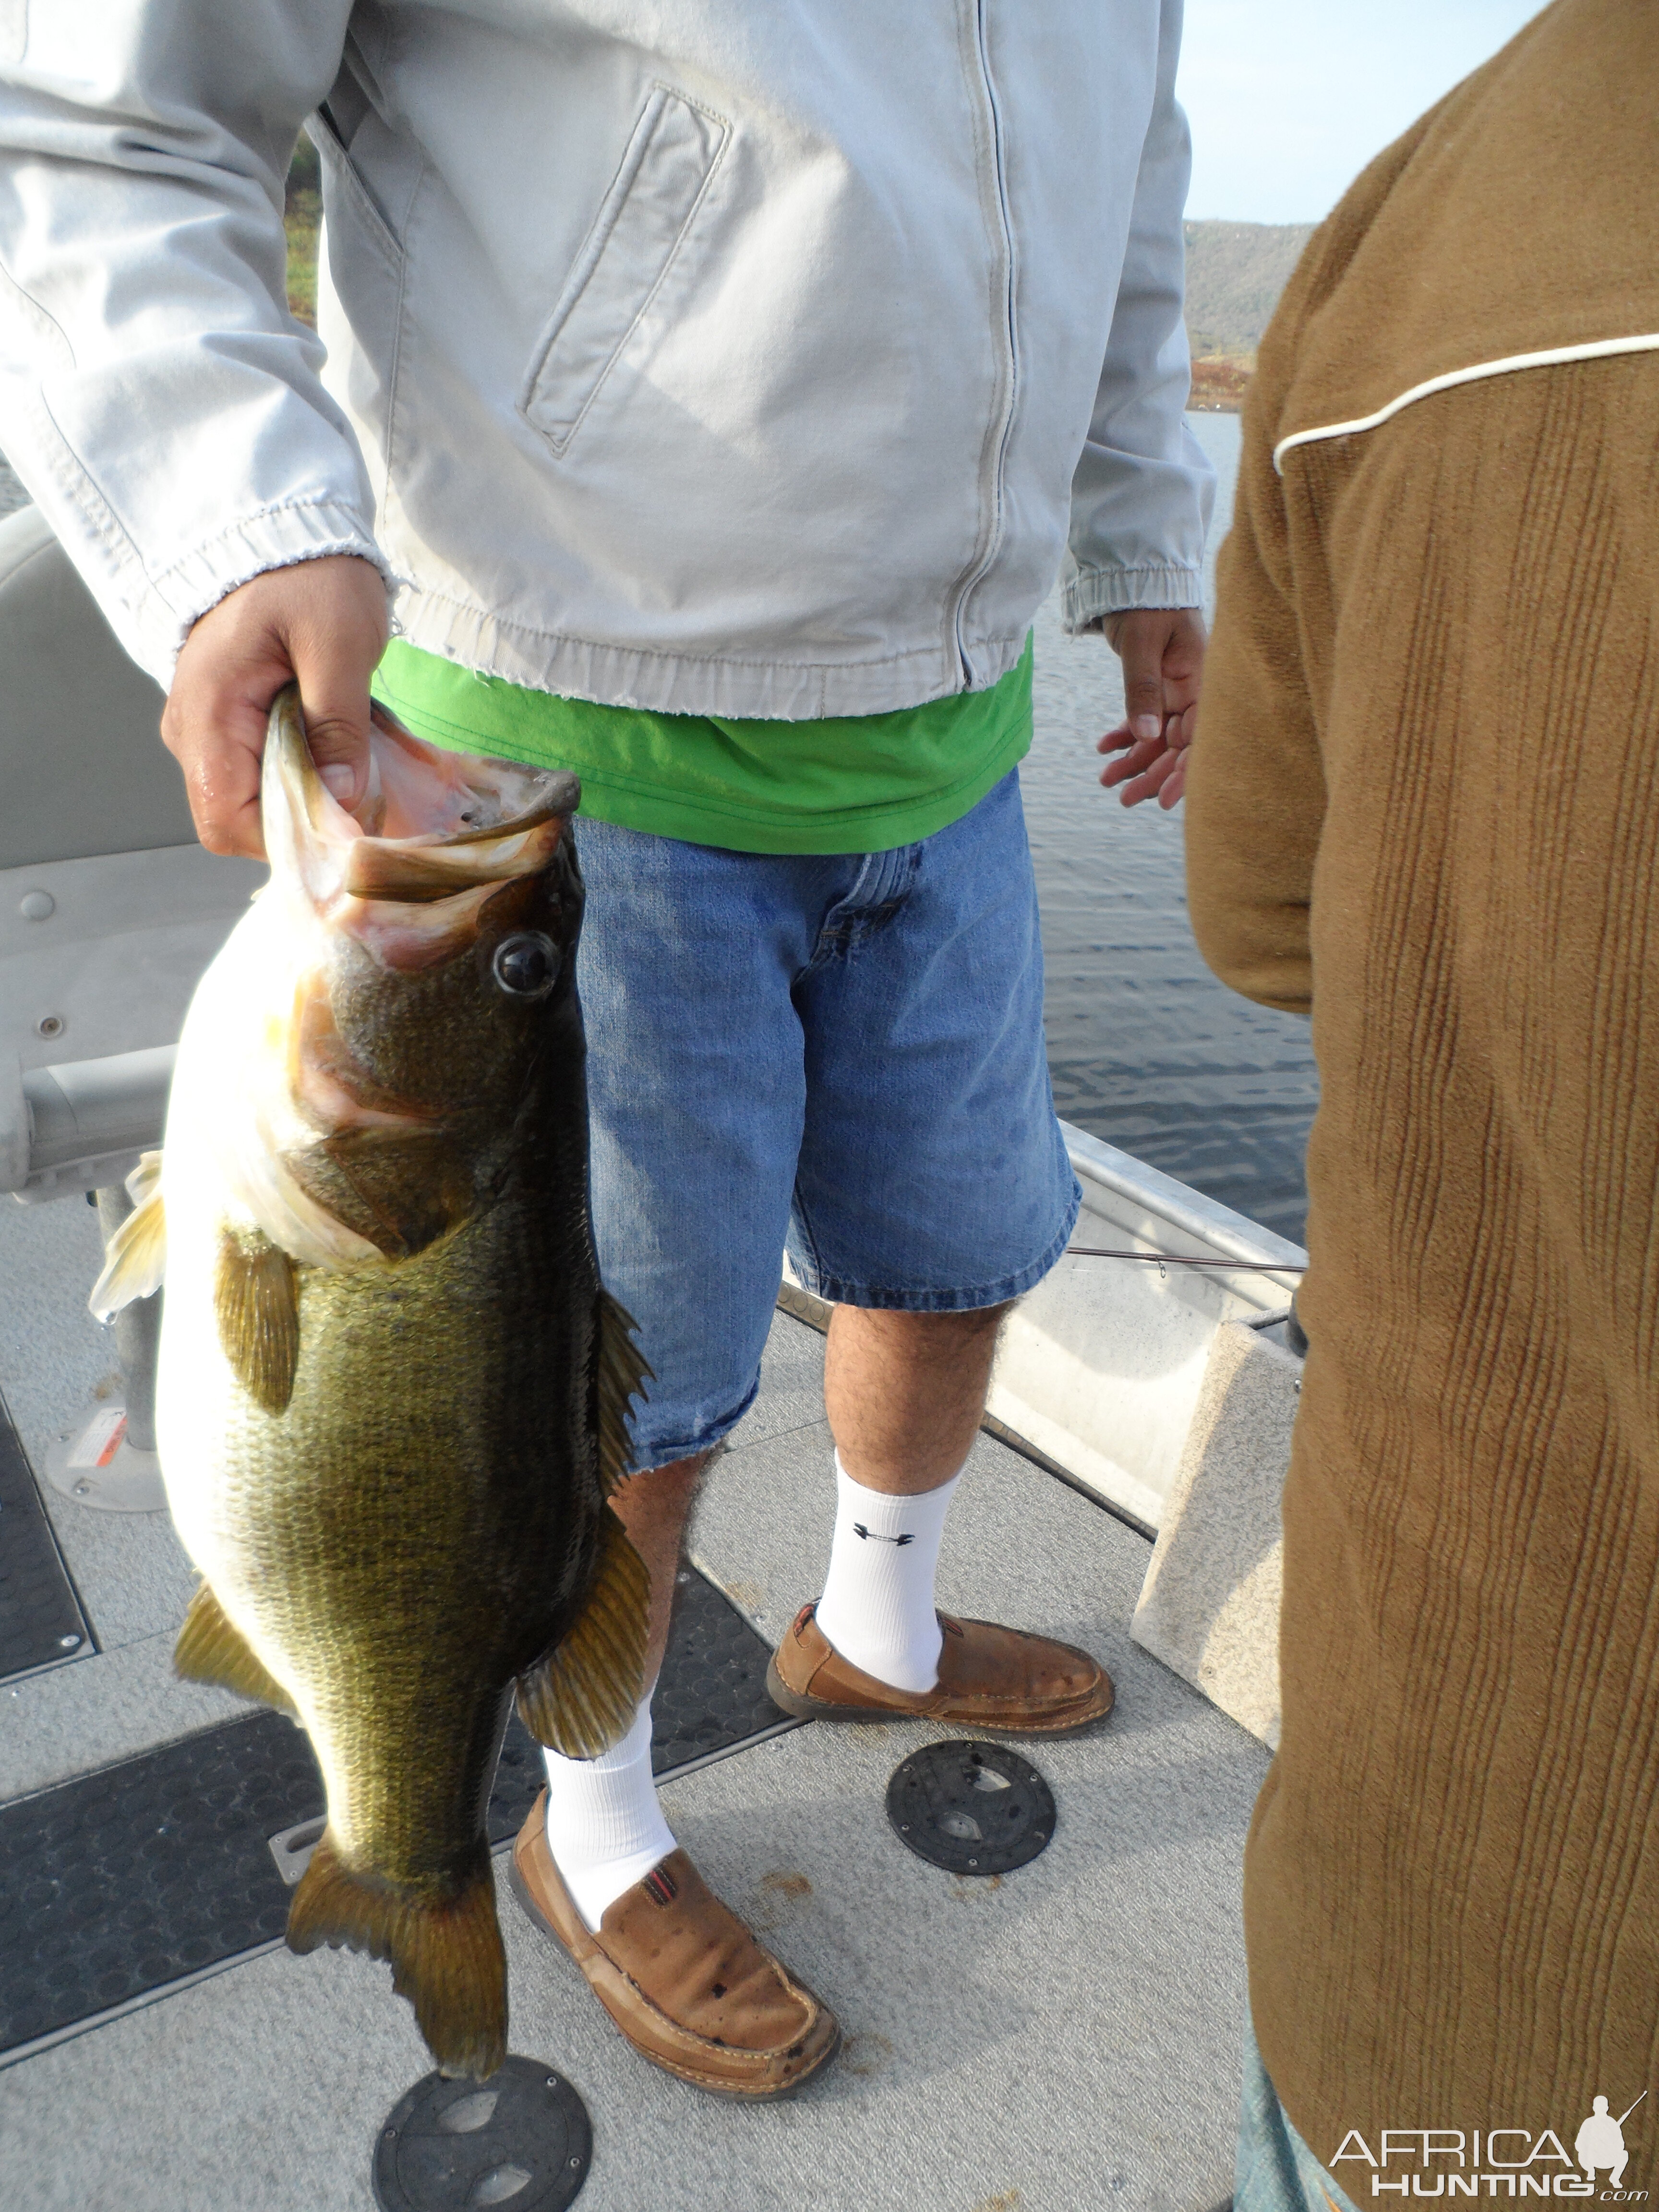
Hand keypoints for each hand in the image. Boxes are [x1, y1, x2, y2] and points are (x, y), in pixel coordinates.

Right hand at [161, 555, 389, 858]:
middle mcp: (192, 730)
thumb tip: (342, 801)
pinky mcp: (226, 725)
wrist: (288, 537)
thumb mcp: (340, 644)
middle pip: (237, 821)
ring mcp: (204, 729)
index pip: (228, 821)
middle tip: (359, 801)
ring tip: (351, 772)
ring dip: (302, 802)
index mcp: (208, 711)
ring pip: (249, 803)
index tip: (346, 828)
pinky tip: (333, 755)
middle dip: (300, 825)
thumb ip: (337, 725)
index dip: (288, 840)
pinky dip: (297, 779)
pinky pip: (256, 775)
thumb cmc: (312, 579)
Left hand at [1096, 606, 1206, 809]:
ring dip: (1134, 761)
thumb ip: (1144, 689)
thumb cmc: (1146, 604)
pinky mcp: (1158, 689)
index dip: (1183, 772)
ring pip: (1158, 738)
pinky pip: (1144, 721)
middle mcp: (1193, 692)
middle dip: (1152, 774)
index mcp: (1203, 681)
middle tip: (1123, 798)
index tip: (1163, 799)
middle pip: (1177, 745)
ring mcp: (1176, 692)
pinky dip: (1125, 737)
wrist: (1135, 578)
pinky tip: (1104, 749)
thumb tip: (1146, 736)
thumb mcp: (1144, 645)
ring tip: (1106, 781)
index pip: (1199, 738)